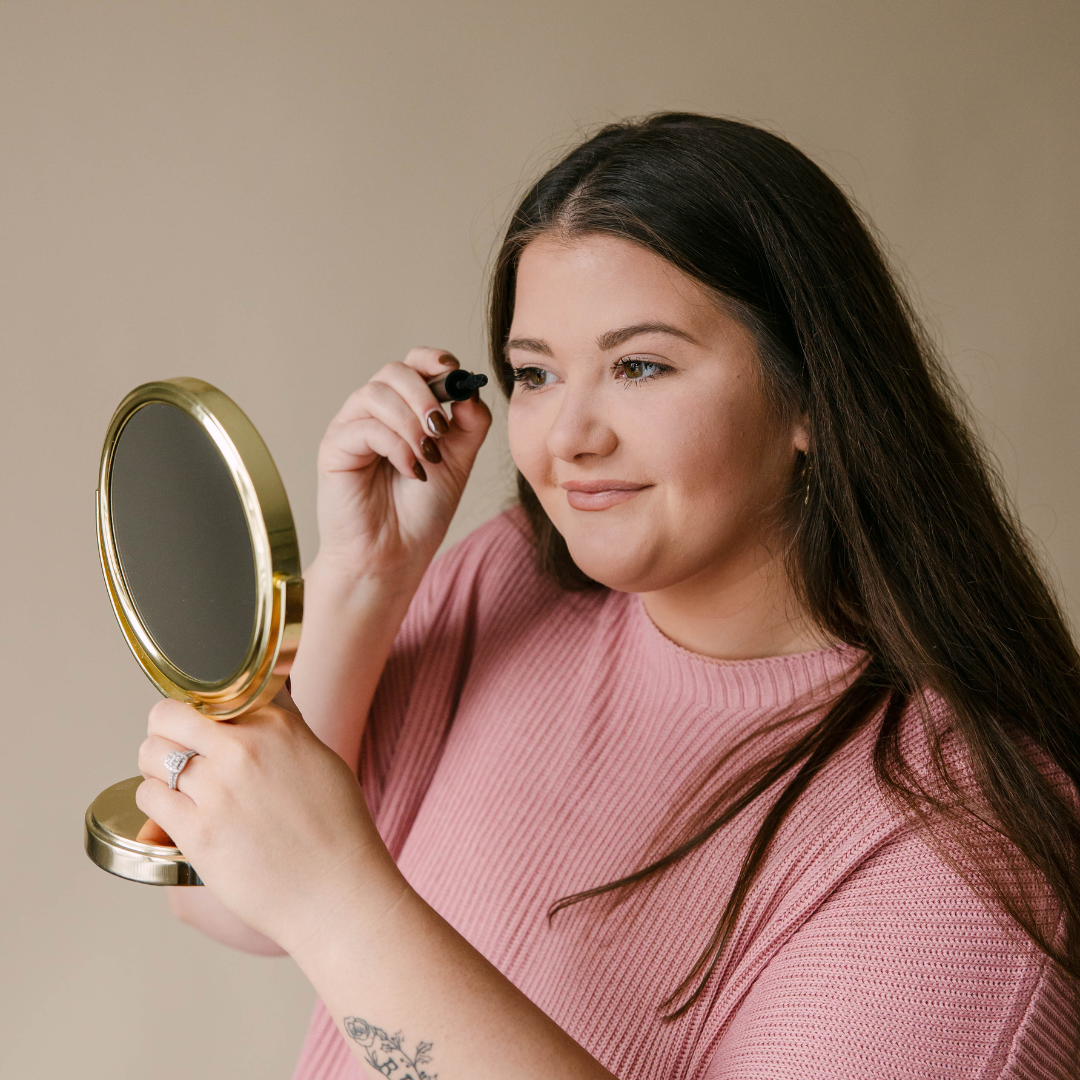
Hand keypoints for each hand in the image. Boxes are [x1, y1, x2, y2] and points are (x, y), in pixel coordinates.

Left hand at [135, 693, 402, 954]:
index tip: (203, 726)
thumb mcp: (320, 758)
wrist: (337, 892)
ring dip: (156, 768)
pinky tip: (175, 813)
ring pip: (151, 755)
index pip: (216, 693)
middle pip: (168, 715)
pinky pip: (149, 798)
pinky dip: (154, 802)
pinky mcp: (197, 832)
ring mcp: (218, 790)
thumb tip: (263, 704)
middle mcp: (244, 750)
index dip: (203, 710)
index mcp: (277, 726)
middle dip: (165, 730)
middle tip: (174, 750)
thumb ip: (284, 728)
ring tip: (174, 786)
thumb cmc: (337, 830)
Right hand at [315, 347, 490, 589]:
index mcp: (403, 411)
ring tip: (427, 457)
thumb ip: (469, 425)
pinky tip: (411, 471)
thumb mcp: (458, 462)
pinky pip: (364, 427)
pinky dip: (396, 445)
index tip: (454, 372)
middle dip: (424, 394)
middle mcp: (374, 414)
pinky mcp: (334, 448)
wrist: (394, 555)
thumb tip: (469, 389)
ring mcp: (351, 428)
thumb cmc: (420, 512)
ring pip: (377, 395)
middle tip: (441, 429)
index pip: (413, 365)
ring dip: (411, 423)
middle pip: (393, 372)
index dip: (433, 360)